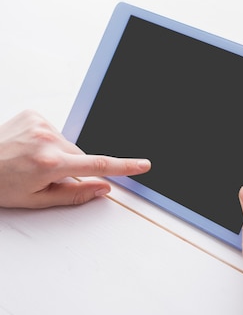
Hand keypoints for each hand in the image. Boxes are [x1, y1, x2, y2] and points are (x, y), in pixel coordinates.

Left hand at [0, 110, 150, 208]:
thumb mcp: (36, 200)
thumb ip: (74, 194)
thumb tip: (103, 188)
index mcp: (50, 164)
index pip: (98, 165)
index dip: (124, 167)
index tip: (142, 165)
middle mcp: (48, 140)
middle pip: (80, 155)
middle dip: (71, 167)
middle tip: (45, 177)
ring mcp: (41, 124)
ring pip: (67, 143)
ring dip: (58, 153)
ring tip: (31, 161)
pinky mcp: (34, 114)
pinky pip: (53, 130)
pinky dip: (47, 140)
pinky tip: (28, 148)